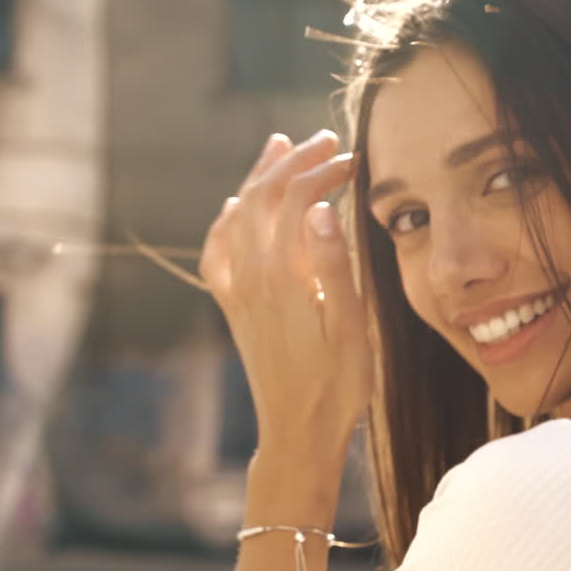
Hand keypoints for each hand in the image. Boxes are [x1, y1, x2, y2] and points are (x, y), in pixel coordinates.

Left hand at [200, 130, 372, 459]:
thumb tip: (323, 209)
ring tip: (280, 147)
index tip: (353, 160)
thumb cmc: (337, 383)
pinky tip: (234, 208)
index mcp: (282, 274)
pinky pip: (217, 249)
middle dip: (294, 160)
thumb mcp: (350, 326)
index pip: (297, 198)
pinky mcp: (231, 304)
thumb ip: (334, 266)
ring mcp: (235, 288)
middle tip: (326, 140)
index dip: (324, 170)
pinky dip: (226, 219)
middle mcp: (250, 274)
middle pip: (263, 196)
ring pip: (238, 214)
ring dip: (259, 176)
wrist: (297, 430)